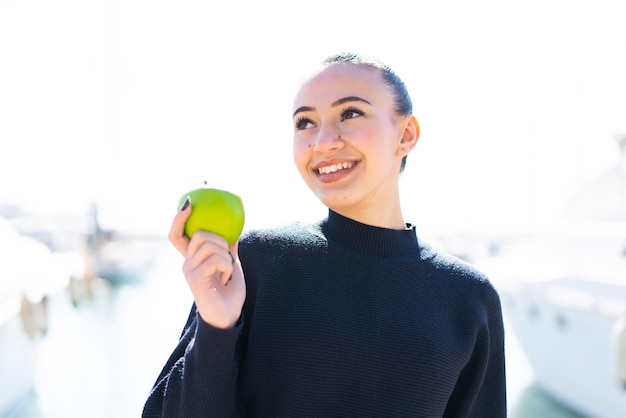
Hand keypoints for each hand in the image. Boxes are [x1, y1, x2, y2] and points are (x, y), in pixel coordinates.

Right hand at [169, 203, 245, 328]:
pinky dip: (227, 266)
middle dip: (220, 240)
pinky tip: (225, 279)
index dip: (179, 217)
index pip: (177, 234)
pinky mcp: (195, 278)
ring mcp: (189, 270)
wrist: (228, 318)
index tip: (190, 202)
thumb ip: (229, 249)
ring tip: (226, 272)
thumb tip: (234, 230)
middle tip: (228, 256)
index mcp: (193, 259)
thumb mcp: (232, 266)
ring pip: (210, 245)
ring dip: (226, 256)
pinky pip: (216, 259)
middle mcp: (186, 263)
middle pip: (199, 234)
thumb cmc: (230, 294)